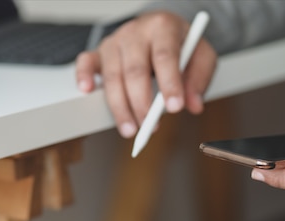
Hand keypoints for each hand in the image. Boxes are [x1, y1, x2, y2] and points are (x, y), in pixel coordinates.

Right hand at [75, 12, 217, 137]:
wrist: (162, 28)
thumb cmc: (181, 44)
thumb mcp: (201, 55)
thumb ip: (199, 79)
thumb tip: (193, 105)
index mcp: (163, 27)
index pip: (165, 56)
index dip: (169, 84)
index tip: (174, 108)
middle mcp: (136, 32)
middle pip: (135, 70)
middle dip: (142, 103)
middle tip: (151, 127)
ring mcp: (115, 41)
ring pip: (113, 75)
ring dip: (120, 106)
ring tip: (131, 129)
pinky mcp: (100, 51)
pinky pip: (86, 61)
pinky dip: (83, 75)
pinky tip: (87, 91)